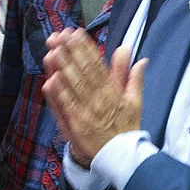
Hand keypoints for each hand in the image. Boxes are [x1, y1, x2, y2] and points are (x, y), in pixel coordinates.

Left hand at [42, 30, 143, 165]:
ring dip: (62, 67)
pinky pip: (65, 107)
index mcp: (113, 91)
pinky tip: (50, 79)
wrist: (121, 156)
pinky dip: (58, 93)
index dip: (85, 47)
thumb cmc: (126, 127)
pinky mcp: (76, 124)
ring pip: (72, 85)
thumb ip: (133, 77)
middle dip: (69, 51)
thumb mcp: (135, 101)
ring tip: (52, 49)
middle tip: (58, 35)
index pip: (97, 64)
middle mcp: (99, 98)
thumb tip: (138, 57)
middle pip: (82, 71)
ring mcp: (86, 111)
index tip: (75, 33)